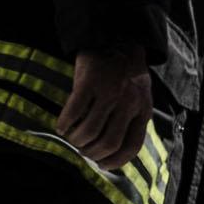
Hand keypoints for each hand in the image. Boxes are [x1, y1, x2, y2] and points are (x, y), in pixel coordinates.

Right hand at [56, 46, 152, 167]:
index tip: (102, 164)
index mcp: (142, 109)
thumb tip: (113, 152)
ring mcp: (108, 92)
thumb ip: (131, 119)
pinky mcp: (88, 82)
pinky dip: (64, 124)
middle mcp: (128, 103)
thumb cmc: (126, 73)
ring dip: (77, 141)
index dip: (115, 161)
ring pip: (89, 131)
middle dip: (92, 153)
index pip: (131, 146)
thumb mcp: (139, 96)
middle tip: (83, 151)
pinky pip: (73, 113)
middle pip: (108, 143)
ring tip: (72, 138)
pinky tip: (62, 126)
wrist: (116, 38)